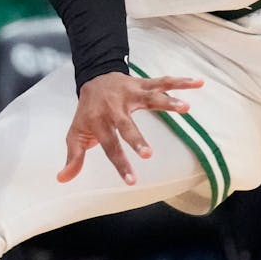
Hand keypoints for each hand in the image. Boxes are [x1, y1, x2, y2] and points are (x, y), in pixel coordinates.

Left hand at [58, 72, 203, 183]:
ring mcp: (130, 93)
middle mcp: (115, 107)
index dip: (119, 163)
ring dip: (168, 102)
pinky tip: (198, 83)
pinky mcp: (142, 83)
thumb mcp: (76, 134)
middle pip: (127, 125)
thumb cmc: (87, 113)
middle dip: (137, 139)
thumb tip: (62, 180)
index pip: (109, 145)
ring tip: (186, 108)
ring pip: (150, 97)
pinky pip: (163, 81)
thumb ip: (73, 158)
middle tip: (148, 154)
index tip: (132, 181)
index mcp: (99, 121)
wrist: (93, 78)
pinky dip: (181, 81)